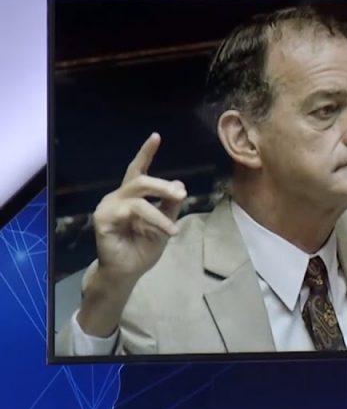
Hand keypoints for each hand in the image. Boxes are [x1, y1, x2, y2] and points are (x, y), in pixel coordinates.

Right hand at [91, 133, 186, 282]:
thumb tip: (180, 184)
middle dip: (163, 186)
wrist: (127, 273)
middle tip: (181, 196)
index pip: (138, 170)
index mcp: (131, 196)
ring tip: (173, 228)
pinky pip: (133, 212)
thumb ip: (170, 205)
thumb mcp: (165, 224)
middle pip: (140, 180)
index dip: (146, 153)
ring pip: (139, 197)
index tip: (156, 136)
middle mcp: (117, 197)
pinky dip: (154, 220)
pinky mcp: (103, 219)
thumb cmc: (143, 248)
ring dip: (161, 211)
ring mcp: (108, 207)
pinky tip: (166, 231)